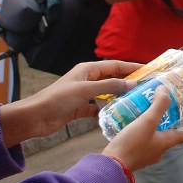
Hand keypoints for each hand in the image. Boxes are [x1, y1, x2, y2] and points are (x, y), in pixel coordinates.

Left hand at [0, 60, 140, 147]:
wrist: (35, 117)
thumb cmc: (58, 99)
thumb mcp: (86, 90)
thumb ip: (109, 86)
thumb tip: (132, 83)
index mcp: (88, 70)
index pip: (114, 65)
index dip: (131, 66)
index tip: (148, 69)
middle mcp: (87, 80)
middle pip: (112, 78)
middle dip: (128, 81)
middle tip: (146, 86)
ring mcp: (84, 94)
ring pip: (107, 93)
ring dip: (119, 96)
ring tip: (137, 100)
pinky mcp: (80, 108)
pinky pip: (98, 107)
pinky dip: (107, 110)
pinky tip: (119, 115)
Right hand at [102, 87, 182, 171]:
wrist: (110, 167)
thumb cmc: (131, 145)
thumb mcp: (147, 121)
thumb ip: (158, 105)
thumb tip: (165, 90)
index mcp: (168, 141)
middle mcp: (160, 148)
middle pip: (175, 130)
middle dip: (174, 115)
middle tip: (168, 101)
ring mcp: (148, 152)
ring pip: (158, 133)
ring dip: (156, 120)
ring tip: (147, 107)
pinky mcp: (135, 152)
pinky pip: (144, 137)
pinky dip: (143, 126)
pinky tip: (132, 118)